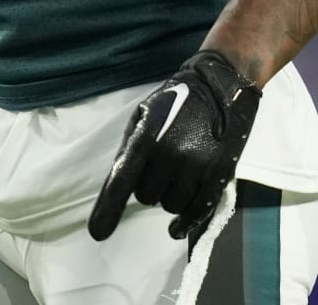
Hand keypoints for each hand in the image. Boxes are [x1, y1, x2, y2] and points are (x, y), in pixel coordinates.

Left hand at [87, 50, 260, 240]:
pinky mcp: (219, 174)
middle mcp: (169, 154)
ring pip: (170, 206)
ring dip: (169, 198)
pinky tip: (177, 228)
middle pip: (146, 197)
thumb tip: (120, 182)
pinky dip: (186, 222)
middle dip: (148, 188)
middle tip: (159, 168)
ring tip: (177, 175)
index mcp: (145, 137)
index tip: (98, 232)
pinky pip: (197, 211)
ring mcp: (196, 166)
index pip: (122, 180)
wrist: (219, 86)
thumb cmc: (175, 100)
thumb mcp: (143, 115)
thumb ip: (130, 148)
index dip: (108, 209)